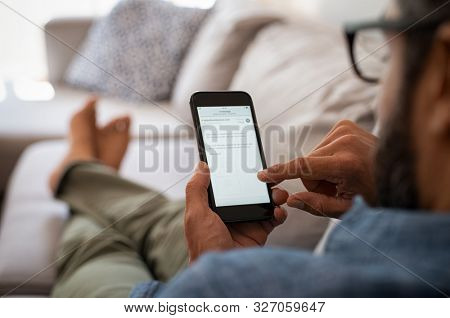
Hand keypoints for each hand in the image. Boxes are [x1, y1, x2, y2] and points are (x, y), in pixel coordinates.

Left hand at [184, 161, 287, 262]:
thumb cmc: (205, 246)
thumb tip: (201, 166)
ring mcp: (247, 222)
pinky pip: (274, 218)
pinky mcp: (259, 232)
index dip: (239, 174)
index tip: (248, 162)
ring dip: (274, 195)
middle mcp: (232, 212)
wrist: (223, 274)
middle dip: (262, 183)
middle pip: (250, 190)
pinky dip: (280, 213)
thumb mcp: (196, 214)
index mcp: (215, 206)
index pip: (229, 184)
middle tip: (270, 177)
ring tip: (278, 194)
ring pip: (264, 201)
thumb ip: (197, 189)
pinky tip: (278, 212)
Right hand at [258, 120, 377, 217]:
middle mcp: (345, 141)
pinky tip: (345, 163)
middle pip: (307, 165)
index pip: (303, 167)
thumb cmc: (375, 194)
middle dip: (315, 180)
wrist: (400, 173)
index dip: (281, 172)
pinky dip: (328, 157)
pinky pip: (321, 146)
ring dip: (322, 169)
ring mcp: (346, 129)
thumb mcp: (347, 209)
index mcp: (346, 164)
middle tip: (338, 187)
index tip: (263, 174)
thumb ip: (316, 205)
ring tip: (345, 175)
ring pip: (312, 156)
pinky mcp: (345, 125)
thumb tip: (291, 200)